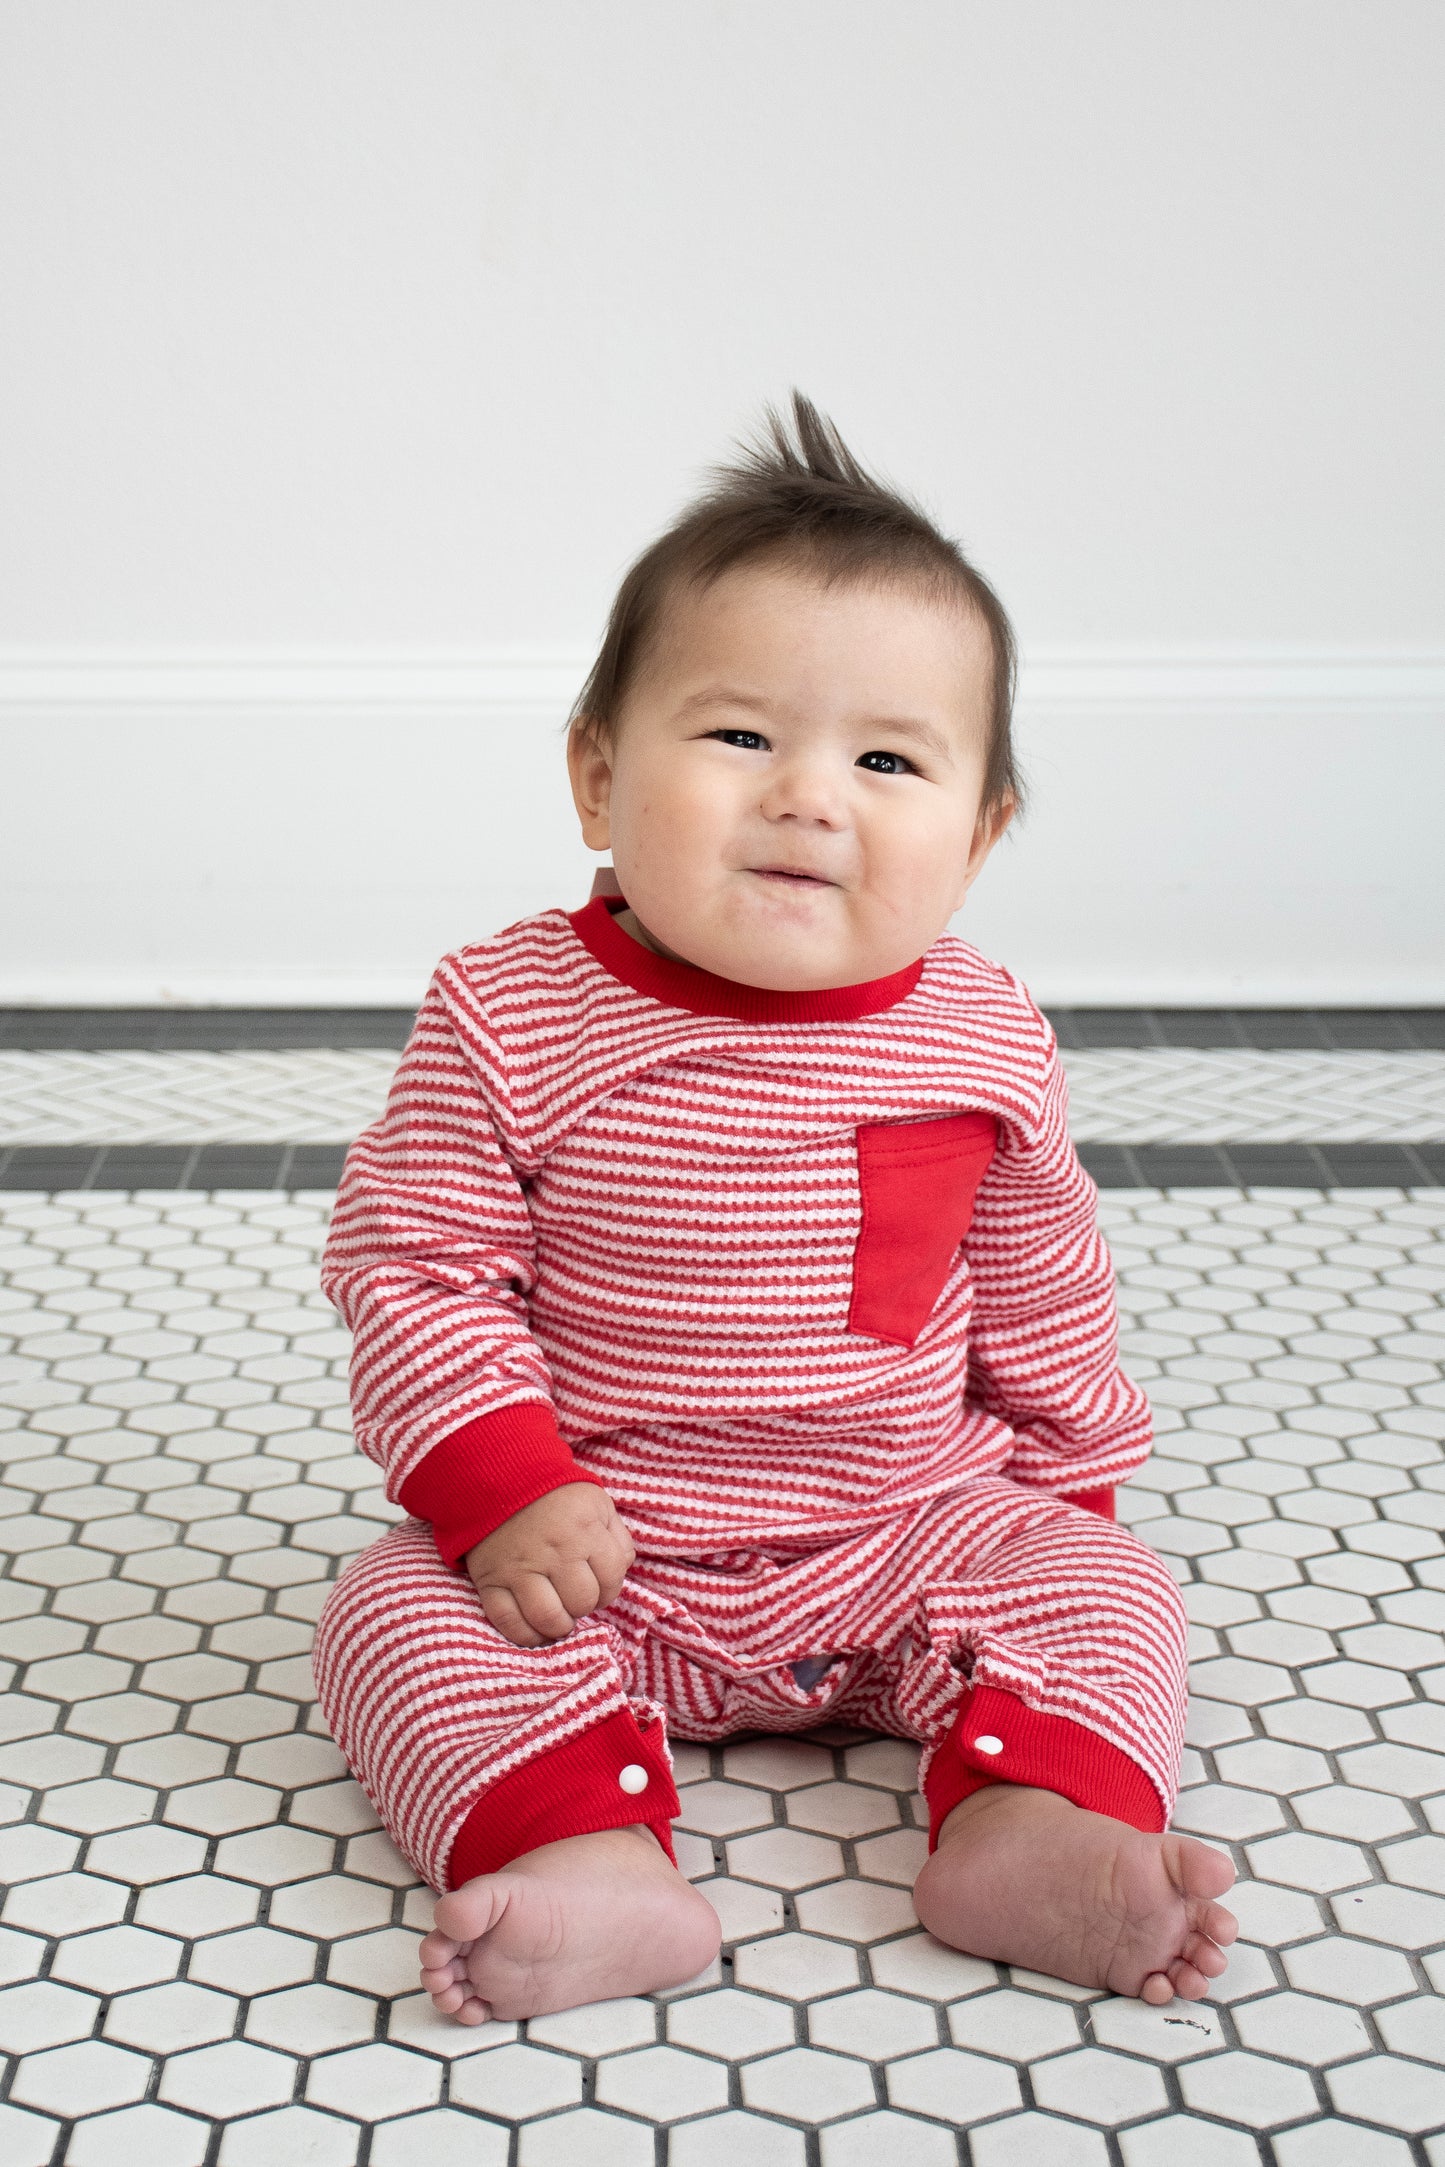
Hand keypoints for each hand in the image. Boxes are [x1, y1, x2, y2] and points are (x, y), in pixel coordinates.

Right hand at [464, 1482, 634, 1647]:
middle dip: (585, 1606)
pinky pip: (508, 1622)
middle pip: (581, 1602)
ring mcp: (520, 1568)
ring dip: (559, 1626)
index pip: (611, 1579)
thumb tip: (620, 1571)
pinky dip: (525, 1635)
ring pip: (548, 1618)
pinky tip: (536, 1630)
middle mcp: (554, 1552)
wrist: (500, 1478)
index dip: (610, 1588)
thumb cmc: (556, 1495)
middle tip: (577, 1599)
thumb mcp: (597, 1504)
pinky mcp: (490, 1580)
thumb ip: (616, 1537)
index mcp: (584, 1531)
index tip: (599, 1585)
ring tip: (560, 1618)